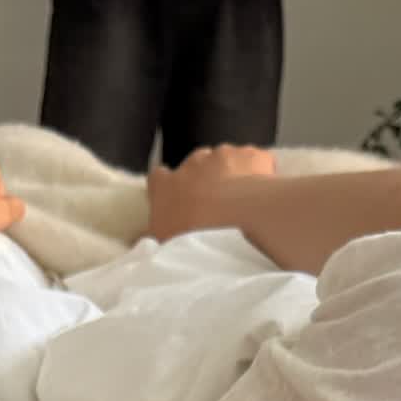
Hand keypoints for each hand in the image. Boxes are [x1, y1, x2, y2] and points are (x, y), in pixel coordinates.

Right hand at [147, 143, 276, 241]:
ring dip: (230, 176)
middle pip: (195, 166)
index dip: (166, 189)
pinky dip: (258, 172)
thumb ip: (150, 238)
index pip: (158, 179)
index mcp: (166, 185)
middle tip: (213, 209)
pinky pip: (255, 160)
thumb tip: (138, 240)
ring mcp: (223, 155)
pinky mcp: (251, 155)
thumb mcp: (162, 245)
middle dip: (203, 182)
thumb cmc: (193, 236)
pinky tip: (262, 192)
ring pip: (226, 160)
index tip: (175, 203)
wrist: (235, 222)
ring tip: (240, 203)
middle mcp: (193, 162)